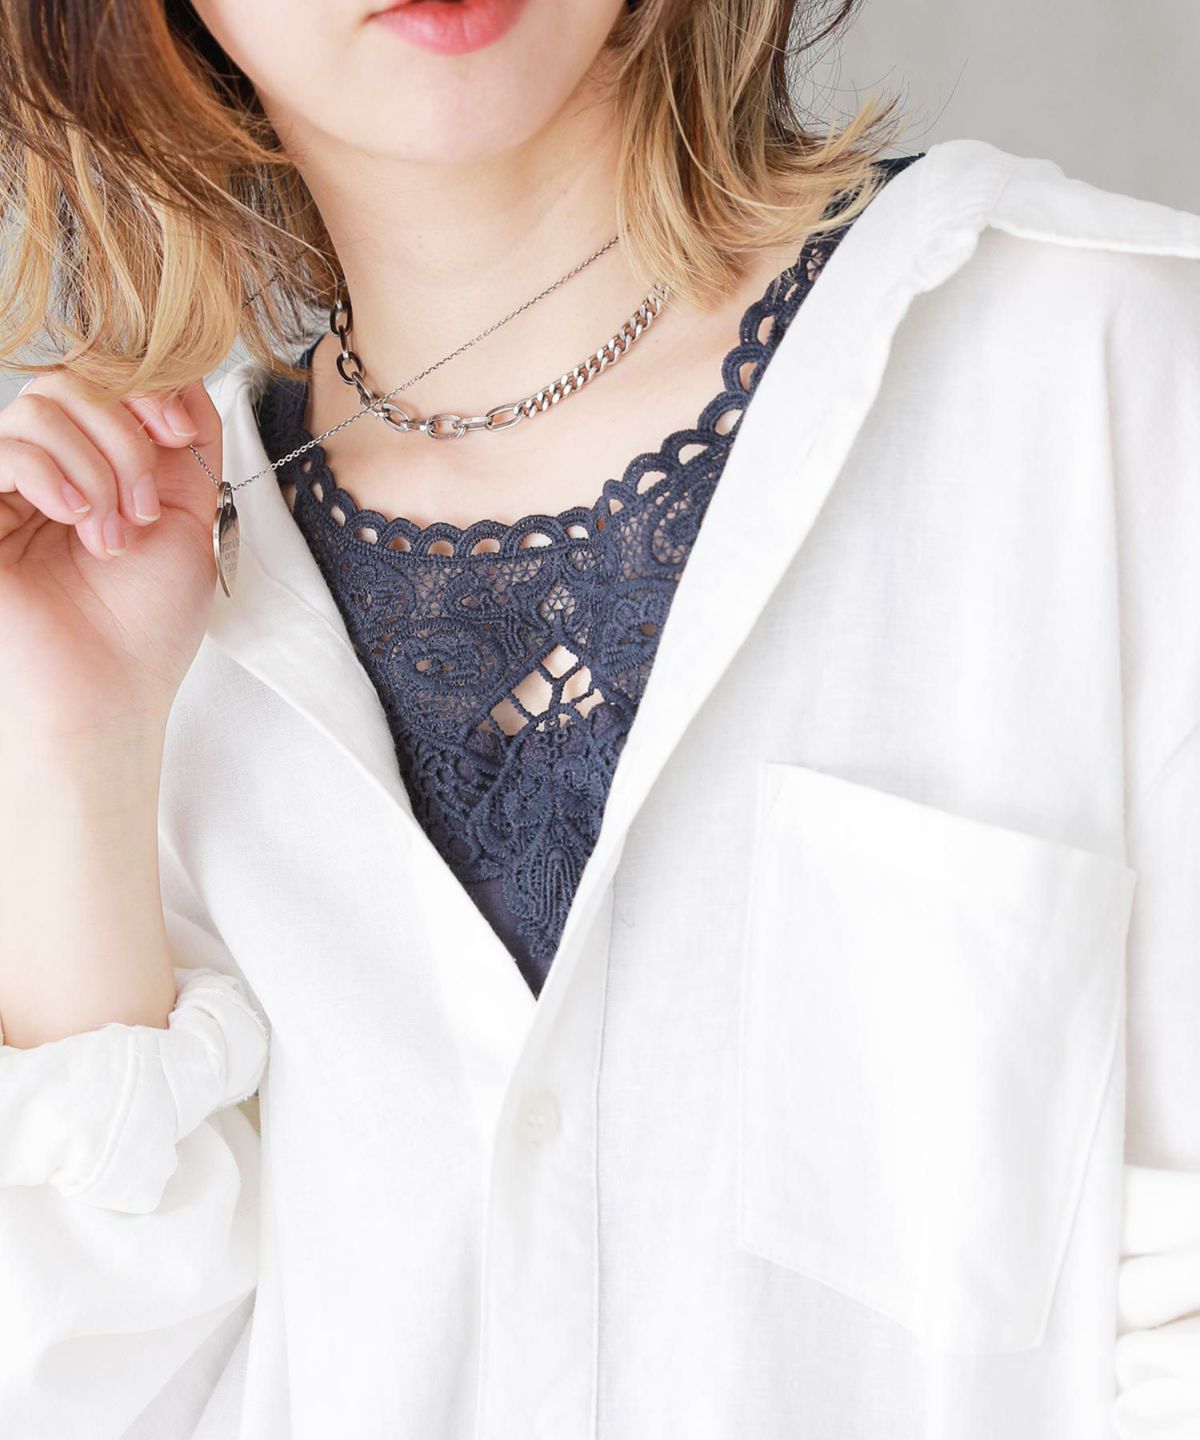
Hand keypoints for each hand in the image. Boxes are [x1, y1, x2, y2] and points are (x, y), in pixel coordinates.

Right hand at [0, 369, 224, 739]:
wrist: (109, 692)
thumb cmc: (146, 625)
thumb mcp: (189, 521)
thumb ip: (189, 446)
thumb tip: (185, 375)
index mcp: (100, 467)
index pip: (106, 382)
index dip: (146, 389)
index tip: (178, 434)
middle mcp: (51, 471)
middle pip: (74, 382)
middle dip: (125, 438)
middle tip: (143, 512)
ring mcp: (8, 490)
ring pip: (41, 409)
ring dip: (96, 469)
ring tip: (111, 538)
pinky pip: (3, 450)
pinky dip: (51, 474)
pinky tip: (75, 521)